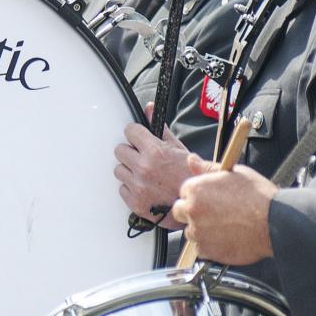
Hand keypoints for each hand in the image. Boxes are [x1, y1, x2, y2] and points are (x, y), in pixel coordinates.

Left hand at [114, 110, 193, 228]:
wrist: (196, 206)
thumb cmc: (190, 178)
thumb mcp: (179, 148)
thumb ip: (160, 129)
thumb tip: (149, 110)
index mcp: (155, 152)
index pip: (130, 131)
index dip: (135, 133)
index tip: (138, 138)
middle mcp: (143, 168)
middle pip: (120, 150)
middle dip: (130, 151)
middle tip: (142, 157)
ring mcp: (138, 186)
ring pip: (119, 170)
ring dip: (129, 170)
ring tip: (145, 174)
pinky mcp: (135, 202)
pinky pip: (122, 189)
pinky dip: (130, 188)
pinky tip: (145, 187)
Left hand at [172, 158, 276, 264]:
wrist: (275, 222)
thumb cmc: (259, 197)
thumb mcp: (234, 173)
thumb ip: (208, 168)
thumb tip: (192, 160)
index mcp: (196, 189)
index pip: (184, 192)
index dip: (198, 195)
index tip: (210, 199)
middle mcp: (192, 210)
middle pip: (180, 212)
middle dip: (193, 212)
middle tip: (215, 213)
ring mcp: (198, 232)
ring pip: (190, 232)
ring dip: (202, 230)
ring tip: (224, 226)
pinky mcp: (207, 250)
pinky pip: (201, 249)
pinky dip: (210, 246)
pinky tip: (227, 238)